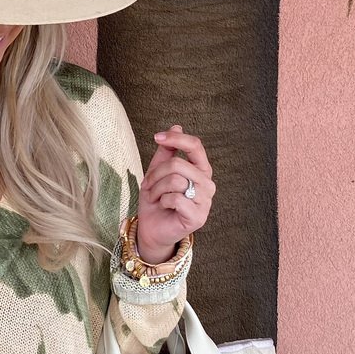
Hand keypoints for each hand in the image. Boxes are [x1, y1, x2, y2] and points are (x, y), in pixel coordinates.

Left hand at [136, 125, 214, 262]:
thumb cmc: (156, 200)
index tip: (156, 137)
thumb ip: (167, 152)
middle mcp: (207, 184)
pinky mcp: (198, 217)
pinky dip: (162, 201)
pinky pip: (175, 199)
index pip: (195, 146)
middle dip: (155, 174)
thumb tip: (177, 125)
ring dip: (156, 189)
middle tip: (147, 184)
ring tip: (154, 197)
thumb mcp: (157, 172)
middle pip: (178, 165)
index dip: (177, 138)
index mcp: (200, 170)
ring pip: (175, 181)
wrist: (152, 228)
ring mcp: (205, 201)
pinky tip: (163, 207)